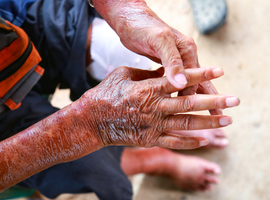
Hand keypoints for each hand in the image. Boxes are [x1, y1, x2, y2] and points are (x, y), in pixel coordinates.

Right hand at [82, 66, 238, 148]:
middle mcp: (154, 107)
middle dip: (215, 102)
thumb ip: (147, 74)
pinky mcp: (149, 139)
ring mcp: (153, 126)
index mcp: (148, 88)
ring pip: (186, 125)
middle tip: (234, 101)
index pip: (181, 80)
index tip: (219, 70)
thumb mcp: (125, 75)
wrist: (92, 120)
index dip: (201, 74)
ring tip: (226, 121)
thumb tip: (166, 73)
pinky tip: (203, 140)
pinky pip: (174, 142)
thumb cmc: (106, 93)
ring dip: (208, 123)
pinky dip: (190, 142)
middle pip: (190, 104)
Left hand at [93, 0, 220, 113]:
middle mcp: (185, 56)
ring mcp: (178, 60)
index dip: (190, 97)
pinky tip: (181, 100)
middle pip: (201, 82)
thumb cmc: (143, 28)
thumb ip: (171, 61)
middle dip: (209, 100)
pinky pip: (179, 80)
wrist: (130, 20)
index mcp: (187, 50)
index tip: (187, 113)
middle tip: (218, 116)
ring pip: (191, 83)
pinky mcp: (168, 63)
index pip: (194, 80)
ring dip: (197, 97)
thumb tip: (182, 84)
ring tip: (205, 113)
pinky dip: (182, 91)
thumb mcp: (158, 41)